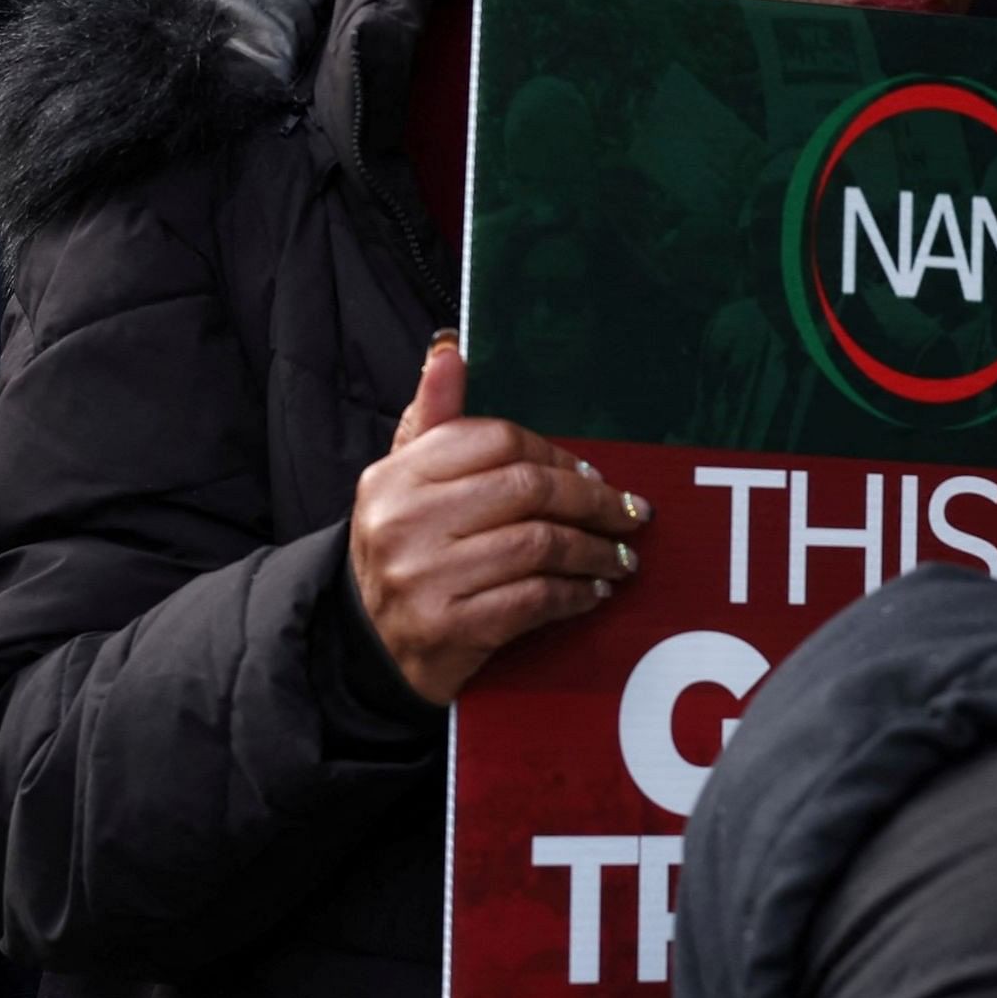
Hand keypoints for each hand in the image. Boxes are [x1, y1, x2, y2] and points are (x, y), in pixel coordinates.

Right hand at [348, 336, 646, 706]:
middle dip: (592, 500)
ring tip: (621, 557)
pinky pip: (535, 599)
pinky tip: (593, 592)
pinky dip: (575, 594)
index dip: (556, 453)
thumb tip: (449, 351)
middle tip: (629, 513)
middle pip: (526, 489)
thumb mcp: (401, 482)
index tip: (592, 472)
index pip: (494, 440)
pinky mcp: (451, 628)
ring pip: (539, 544)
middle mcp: (404, 521)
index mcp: (395, 476)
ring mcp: (425, 577)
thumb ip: (432, 419)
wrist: (367, 646)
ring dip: (594, 551)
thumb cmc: (401, 551)